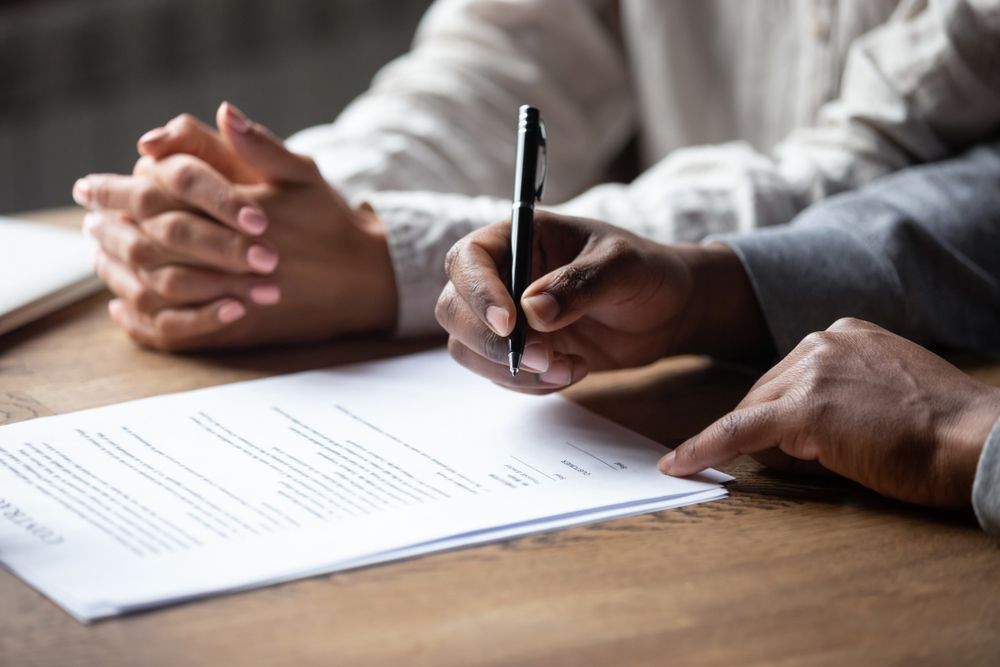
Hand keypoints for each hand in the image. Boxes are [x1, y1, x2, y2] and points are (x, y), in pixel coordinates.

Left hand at [73, 103, 395, 349]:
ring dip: (118, 268)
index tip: (89, 186)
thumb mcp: (302, 174)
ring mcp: (233, 294)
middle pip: (148, 239)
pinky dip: (141, 320)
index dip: (118, 189)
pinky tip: (122, 308)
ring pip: (155, 284)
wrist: (364, 281)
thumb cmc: (330, 223)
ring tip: (99, 252)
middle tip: (88, 217)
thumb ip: (259, 145)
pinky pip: (175, 330)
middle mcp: (233, 254)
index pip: (162, 192)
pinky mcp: (237, 328)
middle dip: (109, 227)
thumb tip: (223, 111)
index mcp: (242, 210)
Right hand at [435, 212, 769, 391]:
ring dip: (512, 370)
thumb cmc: (646, 273)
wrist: (667, 312)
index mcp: (519, 237)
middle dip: (493, 342)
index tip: (510, 323)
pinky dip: (529, 384)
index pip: (468, 259)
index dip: (478, 292)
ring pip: (469, 348)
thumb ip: (580, 284)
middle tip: (543, 358)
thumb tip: (533, 311)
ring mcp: (505, 317)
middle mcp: (502, 276)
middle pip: (454, 310)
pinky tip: (573, 370)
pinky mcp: (517, 351)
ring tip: (570, 367)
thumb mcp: (624, 267)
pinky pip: (497, 375)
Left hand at [660, 318, 999, 506]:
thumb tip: (793, 431)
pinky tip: (679, 464)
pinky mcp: (802, 409)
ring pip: (754, 413)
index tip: (766, 430)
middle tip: (796, 459)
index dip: (779, 411)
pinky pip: (738, 430)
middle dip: (766, 429)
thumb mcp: (888, 392)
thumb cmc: (944, 430)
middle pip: (763, 391)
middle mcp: (822, 341)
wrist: (977, 441)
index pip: (787, 374)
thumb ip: (840, 394)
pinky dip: (705, 448)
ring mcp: (811, 371)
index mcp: (844, 333)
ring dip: (761, 444)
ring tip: (810, 463)